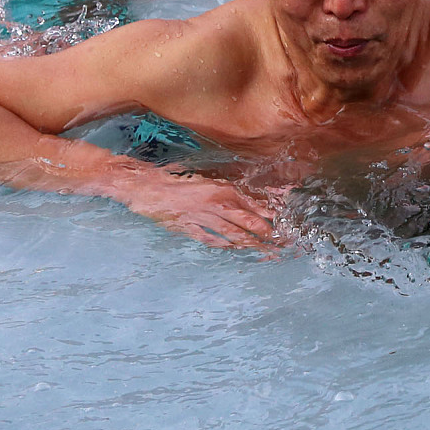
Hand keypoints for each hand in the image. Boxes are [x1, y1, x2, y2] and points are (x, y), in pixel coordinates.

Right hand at [129, 171, 285, 250]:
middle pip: (247, 222)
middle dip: (266, 233)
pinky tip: (232, 248)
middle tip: (280, 243)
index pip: (251, 204)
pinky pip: (209, 238)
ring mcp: (202, 218)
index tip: (282, 222)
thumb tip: (247, 195)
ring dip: (250, 243)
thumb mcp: (206, 179)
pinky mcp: (188, 228)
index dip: (268, 214)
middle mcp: (215, 204)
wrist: (147, 187)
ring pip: (232, 233)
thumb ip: (226, 189)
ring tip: (264, 251)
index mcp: (220, 189)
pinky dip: (223, 244)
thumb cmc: (176, 178)